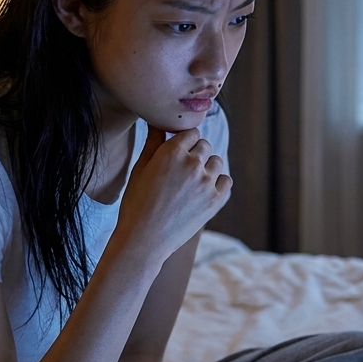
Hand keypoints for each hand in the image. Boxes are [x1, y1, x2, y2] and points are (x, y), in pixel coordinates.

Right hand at [115, 126, 231, 260]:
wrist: (144, 240)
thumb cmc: (136, 203)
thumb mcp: (140, 169)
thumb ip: (154, 143)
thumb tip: (159, 121)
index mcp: (171, 152)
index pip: (190, 133)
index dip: (184, 142)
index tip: (177, 153)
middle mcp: (192, 164)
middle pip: (204, 145)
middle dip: (195, 153)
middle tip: (181, 171)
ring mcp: (206, 182)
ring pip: (216, 162)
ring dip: (207, 168)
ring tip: (191, 184)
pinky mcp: (216, 200)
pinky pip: (226, 181)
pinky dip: (218, 184)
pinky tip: (203, 192)